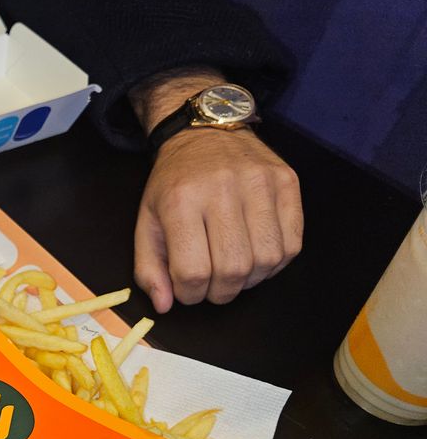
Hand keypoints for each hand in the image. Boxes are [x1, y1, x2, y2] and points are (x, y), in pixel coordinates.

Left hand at [133, 127, 302, 312]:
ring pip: (266, 260)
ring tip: (234, 271)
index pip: (193, 271)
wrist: (204, 133)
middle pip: (232, 270)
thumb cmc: (174, 184)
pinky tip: (256, 255)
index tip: (187, 289)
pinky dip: (275, 263)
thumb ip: (149, 268)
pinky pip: (292, 243)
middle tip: (212, 286)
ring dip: (249, 280)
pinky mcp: (287, 181)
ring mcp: (260, 183)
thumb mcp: (146, 223)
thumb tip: (165, 306)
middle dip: (220, 292)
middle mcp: (223, 189)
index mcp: (180, 201)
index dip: (190, 294)